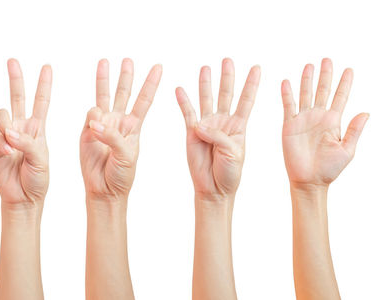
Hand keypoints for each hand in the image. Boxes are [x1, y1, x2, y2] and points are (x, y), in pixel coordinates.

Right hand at [0, 59, 51, 209]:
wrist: (22, 197)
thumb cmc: (38, 180)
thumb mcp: (41, 160)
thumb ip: (28, 143)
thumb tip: (10, 131)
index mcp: (38, 129)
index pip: (41, 101)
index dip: (44, 84)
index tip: (47, 67)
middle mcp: (21, 127)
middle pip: (18, 97)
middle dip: (16, 79)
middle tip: (13, 61)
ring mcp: (6, 135)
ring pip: (1, 114)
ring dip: (6, 126)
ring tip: (12, 146)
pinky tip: (4, 152)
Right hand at [80, 58, 161, 200]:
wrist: (104, 189)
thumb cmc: (122, 176)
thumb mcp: (126, 156)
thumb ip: (112, 137)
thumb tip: (95, 122)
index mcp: (134, 127)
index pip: (144, 100)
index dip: (151, 83)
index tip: (159, 67)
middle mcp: (119, 122)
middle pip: (124, 93)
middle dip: (126, 76)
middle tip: (128, 60)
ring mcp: (102, 125)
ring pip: (104, 96)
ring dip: (104, 80)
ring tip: (104, 62)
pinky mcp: (86, 131)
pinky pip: (89, 114)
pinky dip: (92, 115)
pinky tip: (94, 126)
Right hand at [175, 59, 260, 199]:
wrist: (213, 188)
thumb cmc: (229, 172)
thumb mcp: (233, 152)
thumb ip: (219, 135)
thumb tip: (200, 124)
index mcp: (238, 126)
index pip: (246, 100)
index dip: (251, 84)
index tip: (257, 68)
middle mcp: (223, 122)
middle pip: (226, 94)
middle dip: (228, 77)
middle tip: (228, 60)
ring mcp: (207, 126)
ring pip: (207, 99)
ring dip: (206, 84)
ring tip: (206, 68)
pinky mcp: (191, 132)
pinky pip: (187, 113)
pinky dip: (184, 101)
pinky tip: (180, 89)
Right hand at [281, 58, 368, 188]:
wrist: (308, 180)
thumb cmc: (329, 169)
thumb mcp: (347, 150)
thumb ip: (355, 130)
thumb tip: (366, 112)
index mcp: (334, 121)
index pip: (340, 97)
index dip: (345, 83)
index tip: (349, 69)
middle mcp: (318, 117)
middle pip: (322, 90)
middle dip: (325, 75)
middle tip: (327, 59)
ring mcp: (303, 120)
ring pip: (305, 94)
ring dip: (307, 80)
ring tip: (310, 66)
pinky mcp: (289, 125)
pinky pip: (288, 106)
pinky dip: (287, 94)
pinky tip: (286, 82)